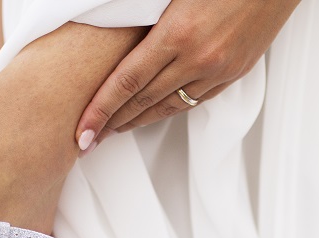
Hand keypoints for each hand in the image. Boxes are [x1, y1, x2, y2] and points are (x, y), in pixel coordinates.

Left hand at [74, 0, 300, 149]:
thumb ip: (149, 19)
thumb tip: (120, 40)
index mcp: (179, 33)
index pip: (127, 81)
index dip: (101, 109)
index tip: (82, 130)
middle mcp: (199, 58)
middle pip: (144, 101)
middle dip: (113, 121)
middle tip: (89, 137)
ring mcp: (220, 69)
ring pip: (170, 105)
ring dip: (139, 120)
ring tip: (116, 128)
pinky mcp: (236, 72)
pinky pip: (197, 99)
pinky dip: (171, 108)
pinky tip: (155, 111)